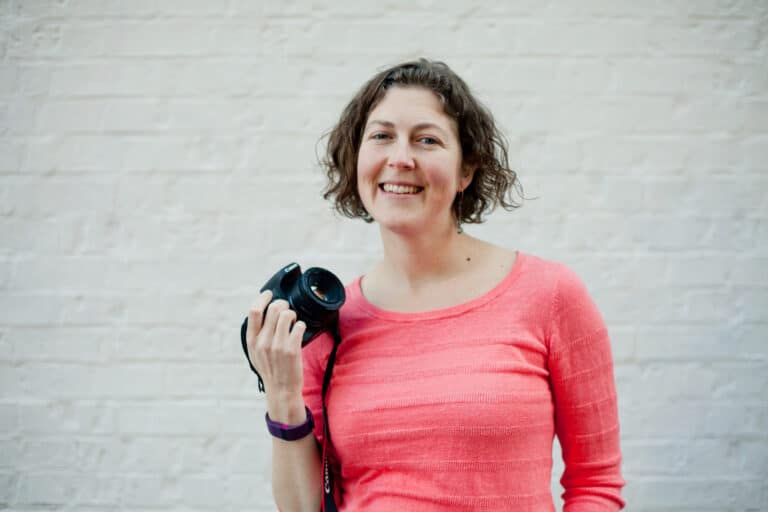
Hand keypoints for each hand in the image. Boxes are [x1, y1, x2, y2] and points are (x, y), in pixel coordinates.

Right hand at [245, 291, 307, 419]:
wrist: (281, 390)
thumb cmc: (270, 370)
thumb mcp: (255, 353)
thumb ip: (257, 335)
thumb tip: (263, 313)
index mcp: (252, 341)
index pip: (254, 311)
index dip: (263, 298)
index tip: (269, 294)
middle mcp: (263, 342)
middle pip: (273, 309)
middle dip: (283, 304)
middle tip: (287, 309)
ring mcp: (277, 345)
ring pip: (287, 314)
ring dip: (293, 314)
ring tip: (293, 321)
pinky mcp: (292, 349)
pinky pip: (299, 326)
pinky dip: (301, 325)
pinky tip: (299, 331)